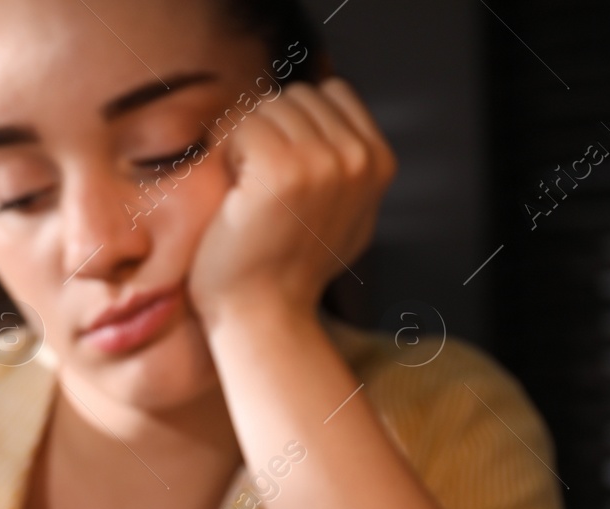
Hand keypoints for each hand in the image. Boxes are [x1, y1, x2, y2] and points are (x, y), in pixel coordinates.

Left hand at [189, 78, 395, 326]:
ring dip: (247, 144)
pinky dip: (229, 154)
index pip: (330, 94)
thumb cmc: (289, 268)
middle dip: (270, 131)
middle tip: (258, 188)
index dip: (295, 125)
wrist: (263, 313)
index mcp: (379, 162)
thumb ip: (350, 168)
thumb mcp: (345, 214)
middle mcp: (358, 158)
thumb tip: (339, 121)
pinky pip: (244, 125)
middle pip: (297, 97)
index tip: (281, 173)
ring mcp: (323, 162)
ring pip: (269, 108)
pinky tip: (235, 195)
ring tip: (248, 194)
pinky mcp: (282, 170)